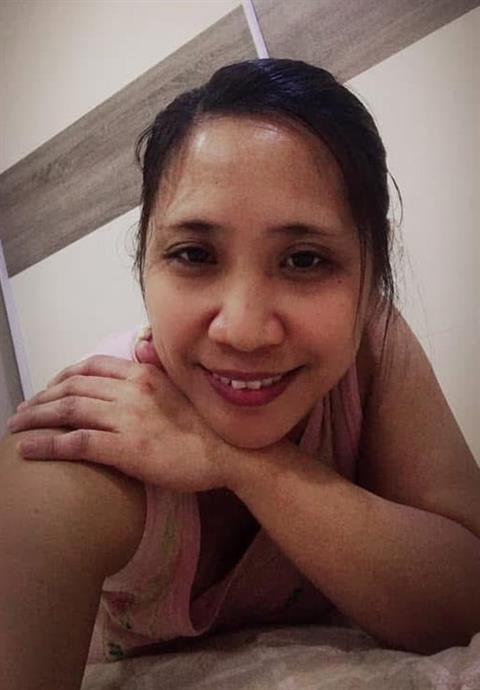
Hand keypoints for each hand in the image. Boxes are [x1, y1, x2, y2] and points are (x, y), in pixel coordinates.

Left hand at [7, 348, 232, 492]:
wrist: (229, 454)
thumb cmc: (207, 426)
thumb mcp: (181, 388)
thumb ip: (156, 369)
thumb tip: (140, 351)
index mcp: (144, 374)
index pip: (91, 367)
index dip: (63, 376)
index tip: (49, 389)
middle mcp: (131, 390)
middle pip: (72, 387)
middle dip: (42, 398)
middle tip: (23, 411)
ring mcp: (127, 418)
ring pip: (68, 410)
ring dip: (36, 418)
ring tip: (16, 427)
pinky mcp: (125, 448)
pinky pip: (75, 443)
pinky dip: (46, 445)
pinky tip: (27, 449)